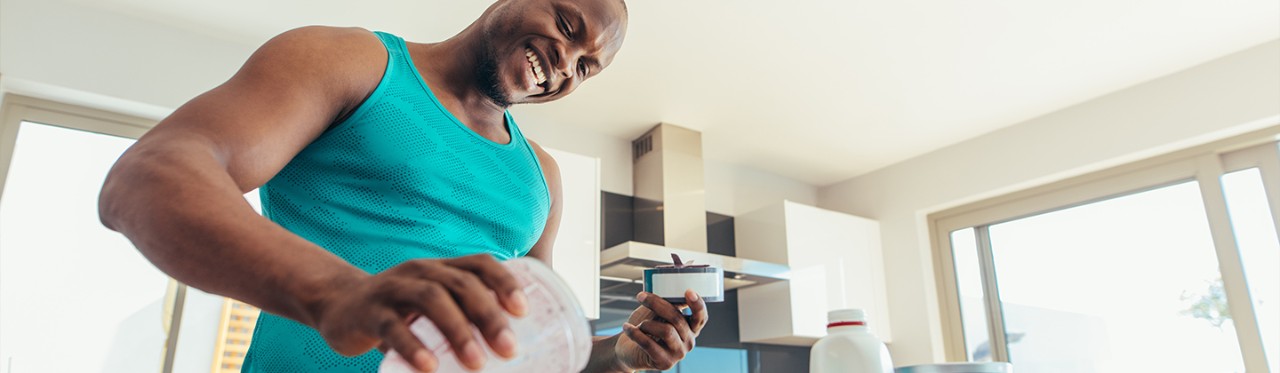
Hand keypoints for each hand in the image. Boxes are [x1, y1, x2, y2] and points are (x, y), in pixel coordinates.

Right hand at [310, 254, 526, 371]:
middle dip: (488, 316)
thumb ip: (461, 319)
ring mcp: (393, 290)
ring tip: (477, 362)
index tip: (523, 311)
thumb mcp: (431, 305)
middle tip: (509, 348)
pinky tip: (429, 367)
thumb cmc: (400, 310)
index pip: (479, 264)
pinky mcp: (368, 314)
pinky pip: (392, 328)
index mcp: (441, 268)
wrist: (339, 305)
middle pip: (461, 284)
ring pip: (430, 300)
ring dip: (458, 331)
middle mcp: (420, 272)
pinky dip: (413, 347)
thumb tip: (505, 356)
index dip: (504, 282)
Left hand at [614, 290, 708, 370]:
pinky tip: (627, 328)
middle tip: (641, 296)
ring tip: (639, 324)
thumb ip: (668, 304)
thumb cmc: (645, 328)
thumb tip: (672, 289)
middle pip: (677, 319)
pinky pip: (649, 344)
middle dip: (657, 304)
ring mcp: (678, 354)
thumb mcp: (657, 313)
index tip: (688, 292)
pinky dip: (635, 333)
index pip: (700, 317)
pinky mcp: (664, 362)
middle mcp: (688, 342)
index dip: (697, 305)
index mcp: (690, 328)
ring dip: (647, 323)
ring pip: (666, 331)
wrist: (628, 349)